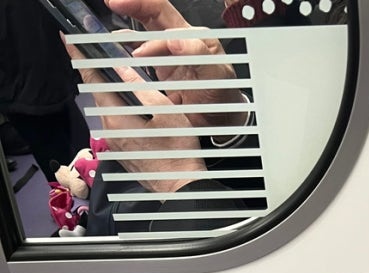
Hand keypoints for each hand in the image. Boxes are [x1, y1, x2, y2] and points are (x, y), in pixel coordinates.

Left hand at [64, 47, 204, 193]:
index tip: (69, 42)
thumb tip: (122, 68)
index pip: (94, 81)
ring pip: (108, 110)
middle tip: (96, 54)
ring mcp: (116, 144)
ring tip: (115, 77)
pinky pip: (116, 124)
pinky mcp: (124, 153)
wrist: (181, 189)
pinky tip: (130, 105)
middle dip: (97, 74)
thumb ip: (141, 88)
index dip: (81, 60)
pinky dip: (119, 109)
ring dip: (110, 93)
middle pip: (99, 95)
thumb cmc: (178, 151)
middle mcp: (110, 132)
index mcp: (117, 118)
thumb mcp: (165, 111)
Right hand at [106, 0, 245, 130]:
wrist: (221, 122)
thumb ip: (199, 55)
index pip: (161, 13)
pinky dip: (121, 56)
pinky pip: (135, 59)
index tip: (121, 8)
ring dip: (120, 35)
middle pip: (148, 15)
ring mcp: (164, 57)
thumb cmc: (223, 97)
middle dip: (129, 6)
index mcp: (191, 35)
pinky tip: (109, 54)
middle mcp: (176, 42)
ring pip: (137, 37)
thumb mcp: (217, 75)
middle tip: (111, 4)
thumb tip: (175, 39)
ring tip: (103, 37)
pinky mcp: (156, 73)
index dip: (140, 7)